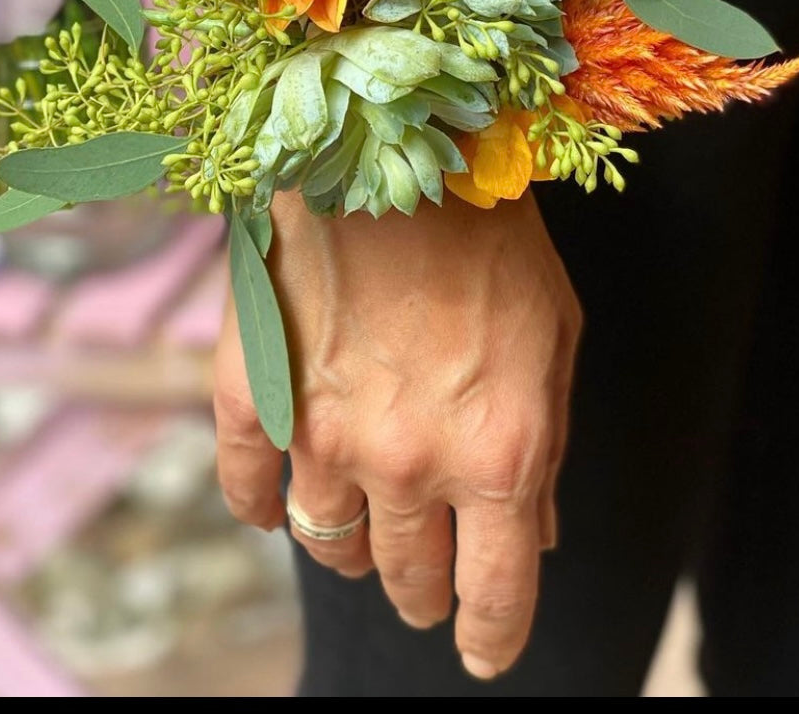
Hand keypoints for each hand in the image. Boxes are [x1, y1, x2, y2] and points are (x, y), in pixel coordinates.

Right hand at [213, 190, 581, 679]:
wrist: (393, 147)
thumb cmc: (490, 235)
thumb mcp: (553, 339)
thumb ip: (542, 448)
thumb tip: (534, 535)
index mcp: (496, 452)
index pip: (494, 593)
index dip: (491, 636)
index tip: (481, 651)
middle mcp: (407, 461)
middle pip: (408, 577)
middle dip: (424, 592)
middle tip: (425, 583)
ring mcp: (320, 433)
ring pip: (329, 543)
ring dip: (354, 548)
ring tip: (365, 525)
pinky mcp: (253, 395)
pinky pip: (246, 491)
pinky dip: (262, 509)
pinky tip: (276, 503)